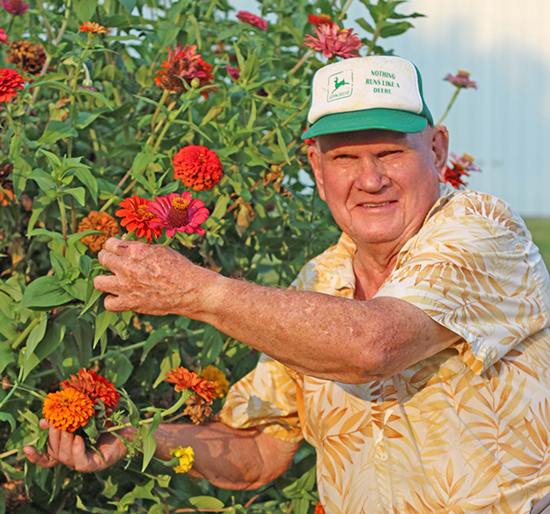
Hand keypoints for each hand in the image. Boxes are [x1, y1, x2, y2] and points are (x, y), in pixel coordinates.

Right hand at [23, 419, 128, 471]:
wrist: (132, 425)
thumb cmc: (109, 419)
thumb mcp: (86, 415)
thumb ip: (67, 417)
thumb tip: (45, 418)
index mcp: (69, 447)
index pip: (48, 457)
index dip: (36, 455)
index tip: (25, 447)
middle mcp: (75, 457)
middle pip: (55, 452)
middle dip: (53, 435)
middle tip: (56, 421)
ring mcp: (85, 462)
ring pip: (65, 457)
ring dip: (64, 441)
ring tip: (69, 427)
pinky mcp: (97, 464)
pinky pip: (81, 463)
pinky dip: (77, 451)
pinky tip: (79, 439)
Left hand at [93, 238, 214, 315]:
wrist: (189, 290)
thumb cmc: (179, 268)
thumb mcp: (160, 250)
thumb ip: (141, 248)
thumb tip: (127, 245)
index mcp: (134, 250)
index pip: (110, 244)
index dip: (113, 246)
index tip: (116, 250)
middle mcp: (125, 266)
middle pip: (102, 259)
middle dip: (107, 259)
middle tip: (114, 264)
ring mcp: (124, 286)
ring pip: (98, 281)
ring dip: (104, 280)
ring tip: (113, 281)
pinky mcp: (128, 303)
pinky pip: (108, 303)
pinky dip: (113, 301)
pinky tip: (120, 297)